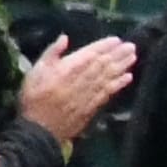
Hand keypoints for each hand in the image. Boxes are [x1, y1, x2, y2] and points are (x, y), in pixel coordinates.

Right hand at [19, 36, 137, 138]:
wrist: (39, 129)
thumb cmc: (34, 97)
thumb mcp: (35, 71)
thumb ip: (51, 53)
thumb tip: (64, 37)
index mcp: (67, 69)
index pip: (90, 54)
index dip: (104, 46)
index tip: (116, 40)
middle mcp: (81, 80)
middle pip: (103, 65)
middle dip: (118, 54)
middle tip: (131, 46)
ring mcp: (89, 94)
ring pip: (108, 77)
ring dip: (122, 66)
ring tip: (132, 57)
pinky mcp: (93, 106)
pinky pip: (108, 93)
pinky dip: (119, 84)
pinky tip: (128, 77)